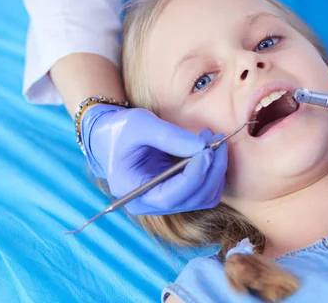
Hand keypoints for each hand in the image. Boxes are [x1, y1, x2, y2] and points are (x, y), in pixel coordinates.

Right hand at [81, 105, 227, 214]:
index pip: (169, 197)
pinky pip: (204, 191)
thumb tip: (202, 146)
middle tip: (216, 139)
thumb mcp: (139, 124)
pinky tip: (209, 150)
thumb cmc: (120, 130)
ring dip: (215, 171)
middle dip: (211, 170)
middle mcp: (149, 204)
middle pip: (192, 199)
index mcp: (133, 191)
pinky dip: (213, 172)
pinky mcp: (176, 194)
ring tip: (212, 141)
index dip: (194, 177)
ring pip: (203, 198)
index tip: (207, 152)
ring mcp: (164, 202)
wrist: (111, 137)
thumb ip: (169, 136)